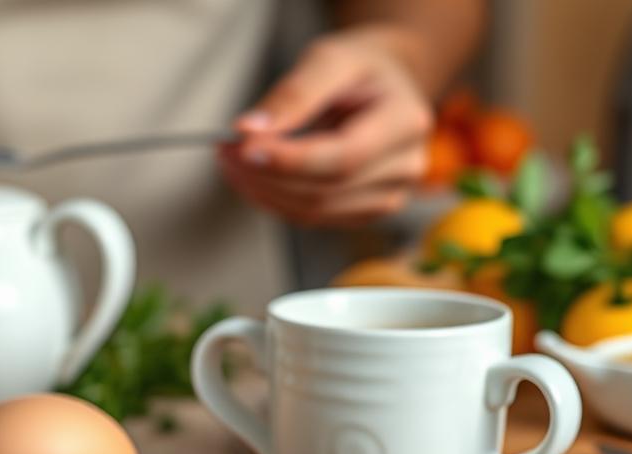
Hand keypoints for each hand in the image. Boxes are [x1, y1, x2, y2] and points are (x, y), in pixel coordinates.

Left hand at [219, 29, 431, 227]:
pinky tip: (251, 176)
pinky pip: (311, 217)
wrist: (382, 87)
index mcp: (405, 121)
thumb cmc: (360, 69)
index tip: (245, 147)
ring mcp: (388, 195)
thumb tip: (251, 130)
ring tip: (231, 159)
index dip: (291, 160)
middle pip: (326, 189)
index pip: (345, 156)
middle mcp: (405, 166)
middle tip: (226, 149)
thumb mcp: (329, 59)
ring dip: (263, 190)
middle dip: (266, 174)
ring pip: (314, 210)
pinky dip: (273, 199)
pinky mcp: (363, 211)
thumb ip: (293, 93)